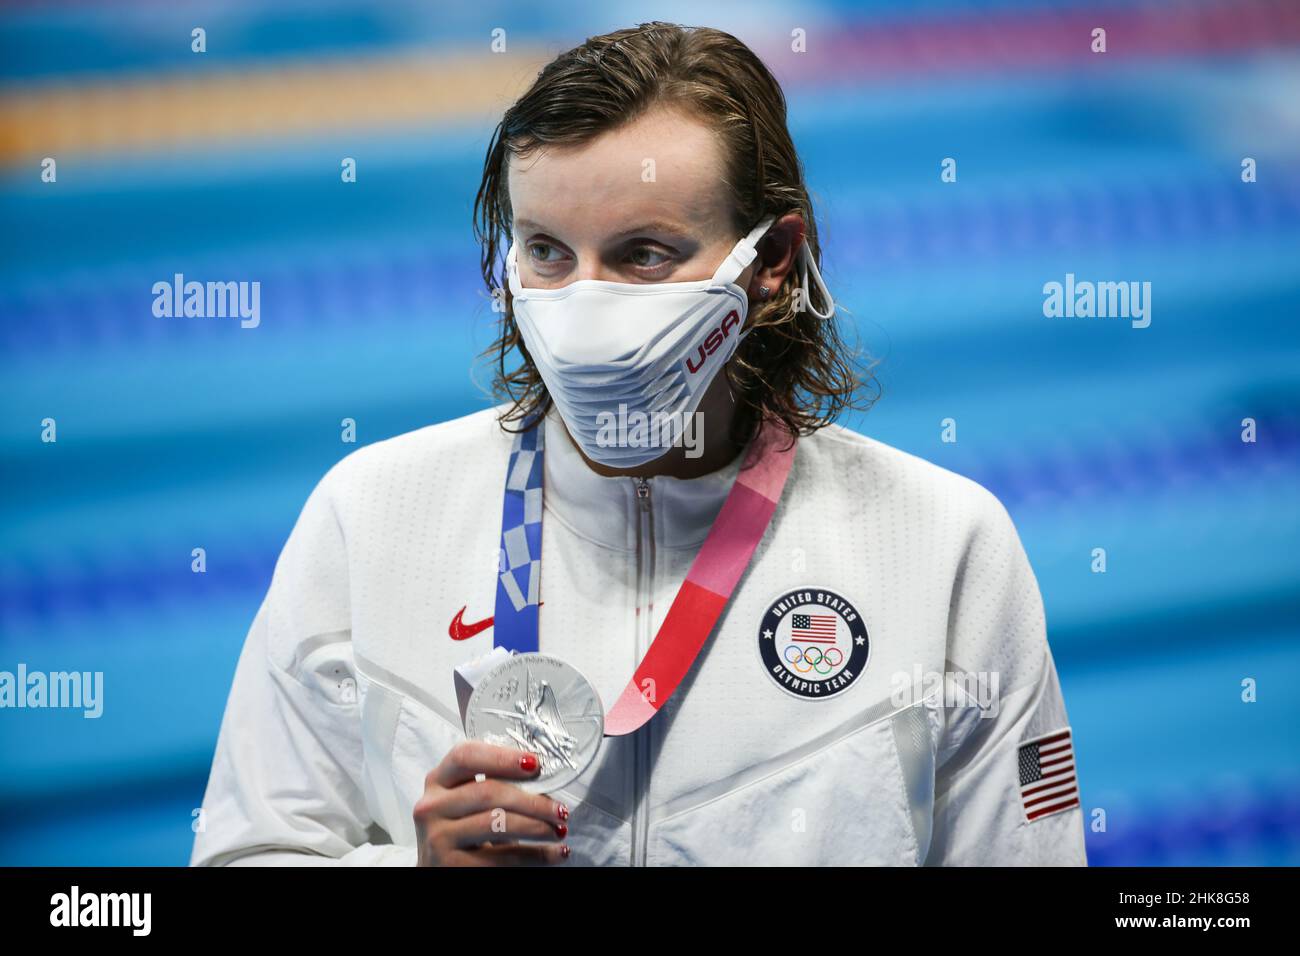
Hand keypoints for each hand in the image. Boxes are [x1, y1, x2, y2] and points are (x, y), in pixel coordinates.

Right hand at [413, 741, 570, 865]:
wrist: (441, 870)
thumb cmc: (463, 830)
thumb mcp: (468, 801)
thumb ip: (494, 783)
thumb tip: (545, 777)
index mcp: (438, 780)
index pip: (465, 755)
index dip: (502, 757)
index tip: (536, 763)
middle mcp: (431, 806)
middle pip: (488, 792)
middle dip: (532, 800)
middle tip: (560, 809)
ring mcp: (437, 837)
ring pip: (497, 823)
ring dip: (537, 827)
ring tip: (560, 830)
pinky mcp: (449, 866)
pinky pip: (502, 858)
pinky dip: (536, 855)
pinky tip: (555, 853)